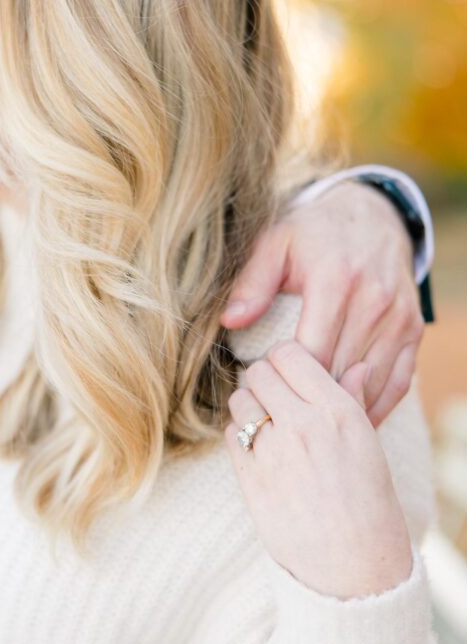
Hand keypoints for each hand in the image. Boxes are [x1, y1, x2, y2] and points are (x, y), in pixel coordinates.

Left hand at [220, 181, 424, 426]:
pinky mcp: (414, 329)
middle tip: (281, 420)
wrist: (373, 214)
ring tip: (311, 429)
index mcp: (336, 280)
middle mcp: (373, 299)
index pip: (311, 351)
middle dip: (310, 400)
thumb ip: (252, 283)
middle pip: (340, 371)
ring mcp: (398, 317)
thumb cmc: (313, 233)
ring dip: (343, 409)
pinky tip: (350, 420)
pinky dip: (377, 405)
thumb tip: (230, 321)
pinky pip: (399, 380)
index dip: (286, 380)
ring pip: (370, 381)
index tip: (264, 393)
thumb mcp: (275, 244)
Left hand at [225, 340, 412, 599]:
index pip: (290, 354)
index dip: (286, 360)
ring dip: (250, 406)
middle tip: (277, 398)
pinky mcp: (249, 476)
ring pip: (239, 400)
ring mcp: (272, 451)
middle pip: (259, 372)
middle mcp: (302, 425)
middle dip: (265, 380)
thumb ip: (353, 400)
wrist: (351, 565)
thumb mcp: (369, 445)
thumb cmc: (368, 503)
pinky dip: (240, 436)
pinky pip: (230, 434)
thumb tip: (356, 367)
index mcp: (337, 411)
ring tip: (268, 425)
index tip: (291, 373)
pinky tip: (259, 450)